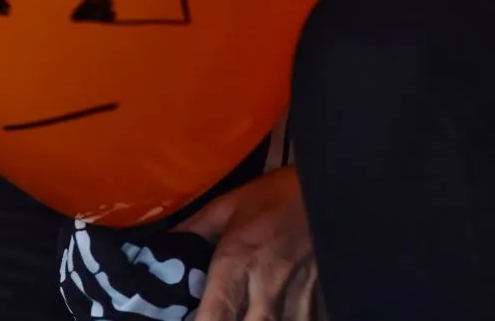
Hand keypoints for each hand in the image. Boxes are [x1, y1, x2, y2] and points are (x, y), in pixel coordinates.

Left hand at [187, 169, 323, 320]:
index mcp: (236, 262)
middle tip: (225, 314)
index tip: (193, 319)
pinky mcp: (323, 297)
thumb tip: (164, 245)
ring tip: (252, 311)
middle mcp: (266, 285)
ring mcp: (299, 296)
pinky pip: (308, 319)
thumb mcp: (227, 205)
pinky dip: (293, 317)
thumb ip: (194, 230)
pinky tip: (283, 310)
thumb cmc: (275, 195)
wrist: (329, 186)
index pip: (215, 314)